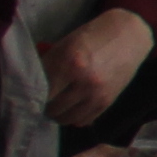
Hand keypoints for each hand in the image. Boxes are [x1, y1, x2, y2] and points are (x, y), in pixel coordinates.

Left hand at [38, 9, 154, 126]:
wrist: (129, 36)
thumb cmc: (93, 36)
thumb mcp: (65, 44)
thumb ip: (48, 64)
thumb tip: (31, 84)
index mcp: (68, 63)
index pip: (41, 91)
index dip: (32, 96)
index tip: (27, 96)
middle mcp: (83, 81)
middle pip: (53, 107)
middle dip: (45, 107)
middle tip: (42, 102)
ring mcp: (97, 93)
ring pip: (67, 118)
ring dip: (59, 115)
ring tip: (56, 108)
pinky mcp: (108, 101)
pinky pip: (84, 120)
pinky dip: (75, 118)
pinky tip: (72, 109)